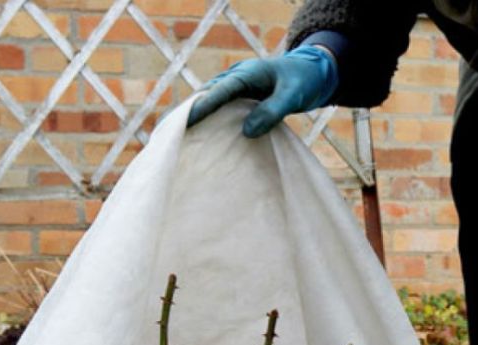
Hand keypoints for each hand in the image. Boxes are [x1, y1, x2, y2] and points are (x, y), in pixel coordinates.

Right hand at [186, 46, 337, 137]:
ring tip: (172, 139)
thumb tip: (247, 132)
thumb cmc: (302, 81)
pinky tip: (196, 139)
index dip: (203, 106)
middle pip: (205, 95)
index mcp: (246, 73)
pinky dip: (206, 122)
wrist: (310, 72)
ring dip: (192, 119)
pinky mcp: (237, 99)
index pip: (220, 90)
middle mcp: (235, 78)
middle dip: (187, 113)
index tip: (187, 121)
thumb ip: (272, 111)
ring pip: (207, 102)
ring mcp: (234, 88)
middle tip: (166, 133)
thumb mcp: (292, 96)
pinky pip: (217, 110)